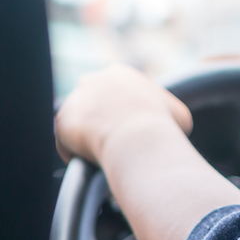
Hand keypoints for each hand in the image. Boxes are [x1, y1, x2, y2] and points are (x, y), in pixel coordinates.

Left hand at [55, 64, 192, 164]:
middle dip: (101, 121)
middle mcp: (93, 80)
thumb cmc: (163, 126)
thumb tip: (166, 124)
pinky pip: (67, 142)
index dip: (123, 112)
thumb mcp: (177, 114)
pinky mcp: (62, 122)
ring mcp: (74, 99)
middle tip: (115, 144)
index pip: (116, 92)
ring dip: (86, 138)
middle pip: (93, 103)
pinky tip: (90, 165)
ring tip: (101, 158)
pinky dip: (76, 154)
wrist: (138, 137)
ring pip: (79, 122)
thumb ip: (166, 112)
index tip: (130, 129)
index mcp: (120, 74)